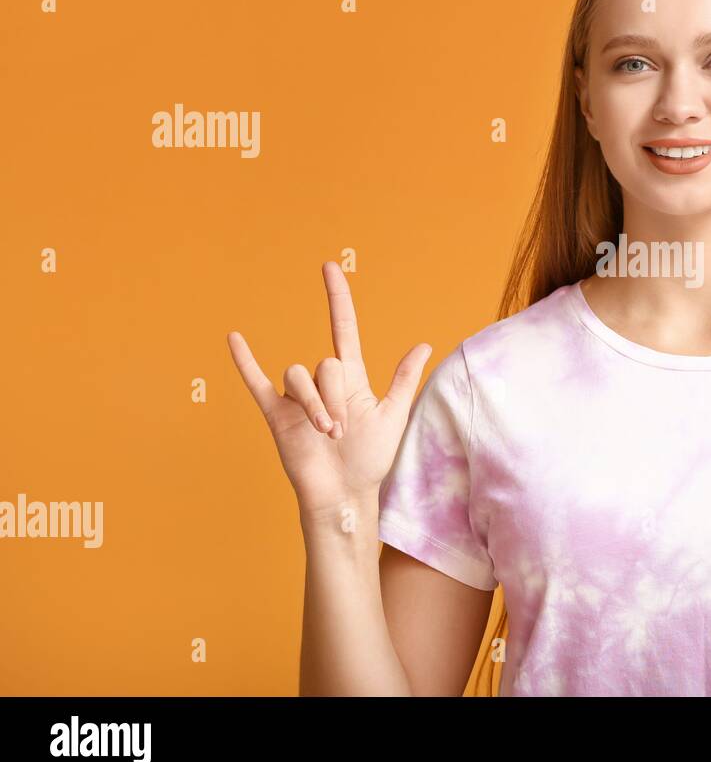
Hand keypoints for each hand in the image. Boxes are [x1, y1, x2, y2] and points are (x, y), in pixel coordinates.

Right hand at [227, 261, 432, 525]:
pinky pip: (257, 382)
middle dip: (336, 396)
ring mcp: (297, 398)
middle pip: (325, 363)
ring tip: (327, 434)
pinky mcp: (277, 415)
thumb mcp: (393, 416)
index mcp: (351, 379)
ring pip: (298, 376)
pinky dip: (245, 361)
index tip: (329, 267)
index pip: (343, 328)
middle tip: (343, 431)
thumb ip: (404, 380)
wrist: (344, 494)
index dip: (337, 298)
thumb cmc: (370, 460)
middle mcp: (322, 383)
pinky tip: (234, 338)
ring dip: (315, 405)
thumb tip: (424, 344)